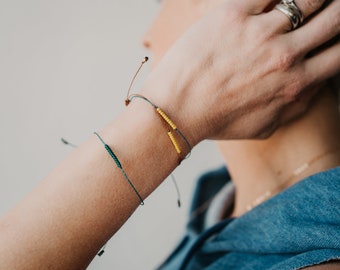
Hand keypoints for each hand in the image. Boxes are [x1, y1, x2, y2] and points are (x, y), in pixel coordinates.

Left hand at [142, 0, 339, 144]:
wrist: (175, 111)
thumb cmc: (217, 120)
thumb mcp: (265, 125)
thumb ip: (296, 106)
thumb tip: (316, 85)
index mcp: (295, 84)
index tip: (334, 30)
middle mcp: (284, 57)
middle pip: (333, 18)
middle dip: (336, 10)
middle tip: (330, 9)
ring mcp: (258, 34)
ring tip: (307, 1)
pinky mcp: (231, 16)